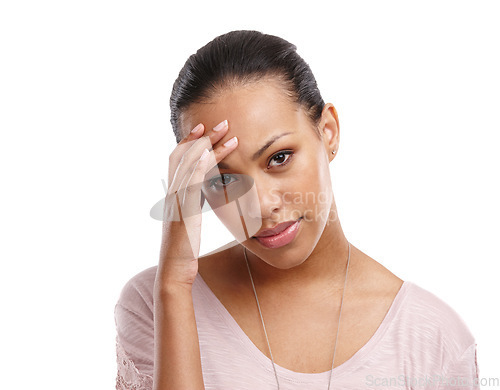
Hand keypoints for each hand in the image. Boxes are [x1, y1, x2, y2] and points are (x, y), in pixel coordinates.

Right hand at [156, 120, 237, 291]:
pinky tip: (211, 154)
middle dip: (202, 136)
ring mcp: (176, 201)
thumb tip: (204, 189)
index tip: (207, 129)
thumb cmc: (184, 248)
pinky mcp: (183, 211)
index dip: (191, 141)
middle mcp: (172, 193)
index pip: (179, 159)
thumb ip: (193, 201)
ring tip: (225, 132)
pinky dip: (199, 166)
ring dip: (207, 145)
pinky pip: (190, 184)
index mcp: (174, 194)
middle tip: (221, 123)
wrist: (174, 270)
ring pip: (188, 165)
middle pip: (184, 155)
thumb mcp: (189, 219)